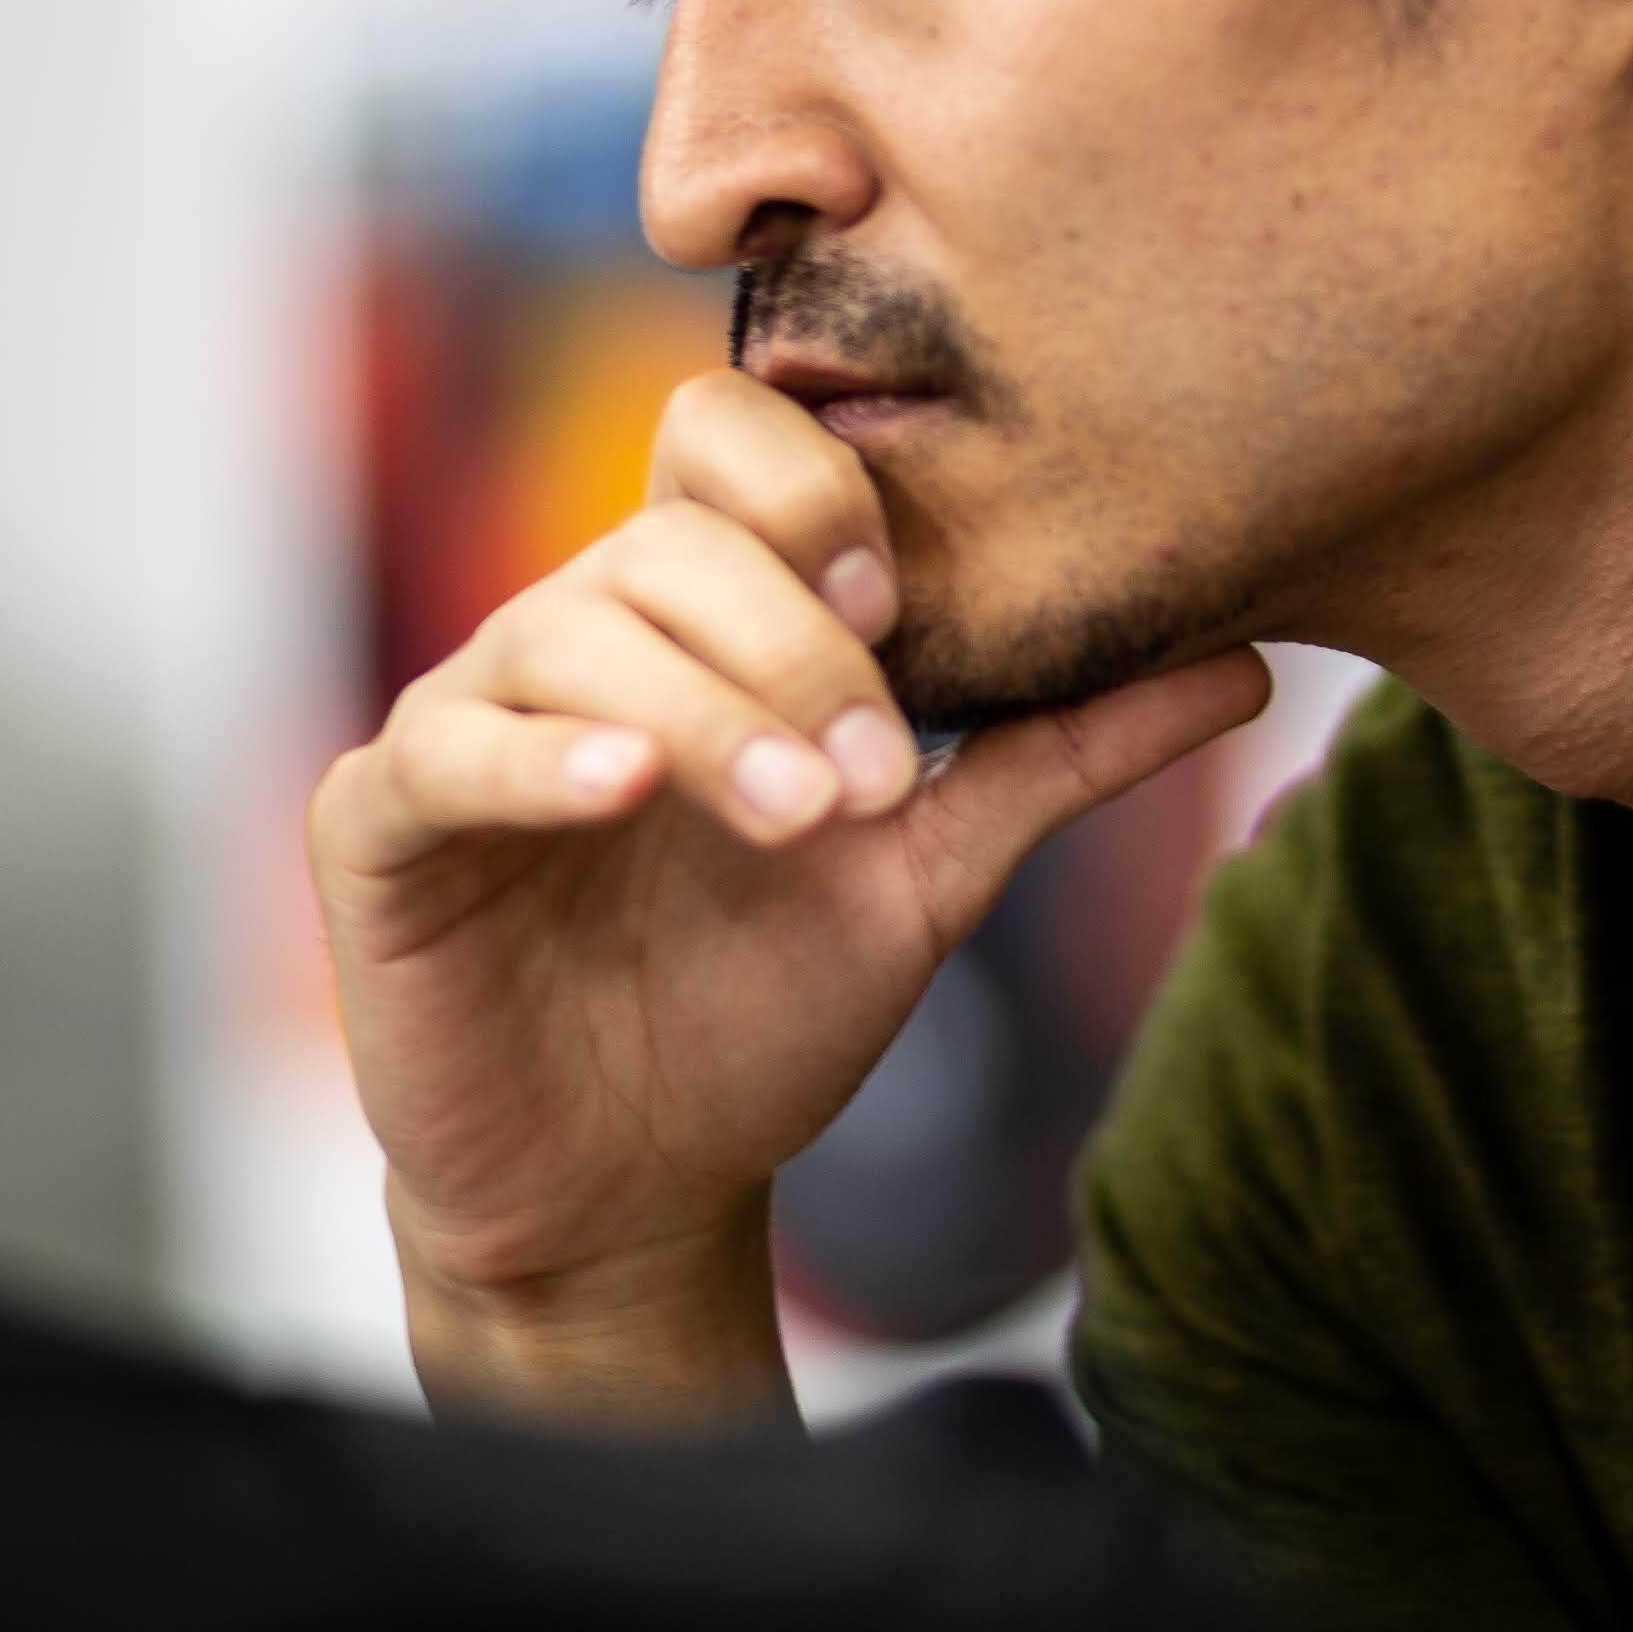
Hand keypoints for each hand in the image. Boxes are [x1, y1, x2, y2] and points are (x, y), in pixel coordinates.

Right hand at [312, 366, 1266, 1423]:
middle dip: (789, 644)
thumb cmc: (763, 1004)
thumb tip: (1248, 656)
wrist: (634, 1185)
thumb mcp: (933, 872)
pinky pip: (442, 751)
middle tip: (874, 772)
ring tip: (800, 811)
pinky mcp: (384, 825)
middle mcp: (576, 631)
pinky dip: (537, 757)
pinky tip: (626, 791)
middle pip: (665, 541)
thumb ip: (1064, 755)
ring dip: (703, 710)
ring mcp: (471, 716)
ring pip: (566, 629)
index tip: (902, 607)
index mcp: (698, 614)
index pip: (728, 446)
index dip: (815, 496)